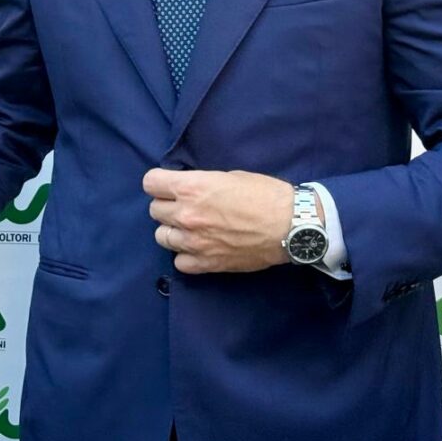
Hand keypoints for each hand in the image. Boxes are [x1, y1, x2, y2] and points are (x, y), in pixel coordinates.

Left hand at [143, 169, 293, 273]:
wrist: (291, 226)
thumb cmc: (265, 194)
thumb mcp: (228, 176)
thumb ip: (201, 184)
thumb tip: (187, 189)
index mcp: (191, 188)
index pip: (150, 183)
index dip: (159, 183)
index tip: (168, 187)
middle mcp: (186, 214)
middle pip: (154, 210)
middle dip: (167, 207)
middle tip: (186, 208)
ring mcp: (194, 242)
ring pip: (161, 237)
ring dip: (173, 231)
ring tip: (191, 229)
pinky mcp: (206, 264)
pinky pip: (179, 262)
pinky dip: (186, 256)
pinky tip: (199, 249)